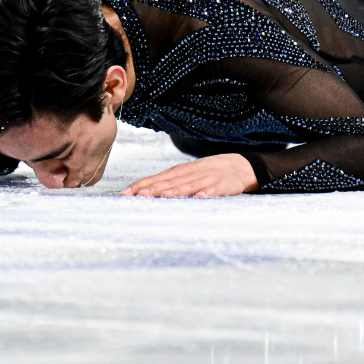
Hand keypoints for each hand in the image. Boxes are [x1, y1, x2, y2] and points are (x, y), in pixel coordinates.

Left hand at [121, 153, 257, 197]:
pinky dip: (207, 193)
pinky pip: (214, 190)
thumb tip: (142, 190)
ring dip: (178, 191)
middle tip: (140, 196)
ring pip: (190, 185)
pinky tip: (200, 197)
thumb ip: (168, 181)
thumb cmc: (206, 172)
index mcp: (179, 172)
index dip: (141, 185)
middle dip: (154, 189)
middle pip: (170, 182)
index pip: (156, 178)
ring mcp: (206, 179)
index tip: (125, 193)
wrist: (238, 166)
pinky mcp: (222, 185)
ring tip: (166, 196)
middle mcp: (191, 174)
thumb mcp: (186, 172)